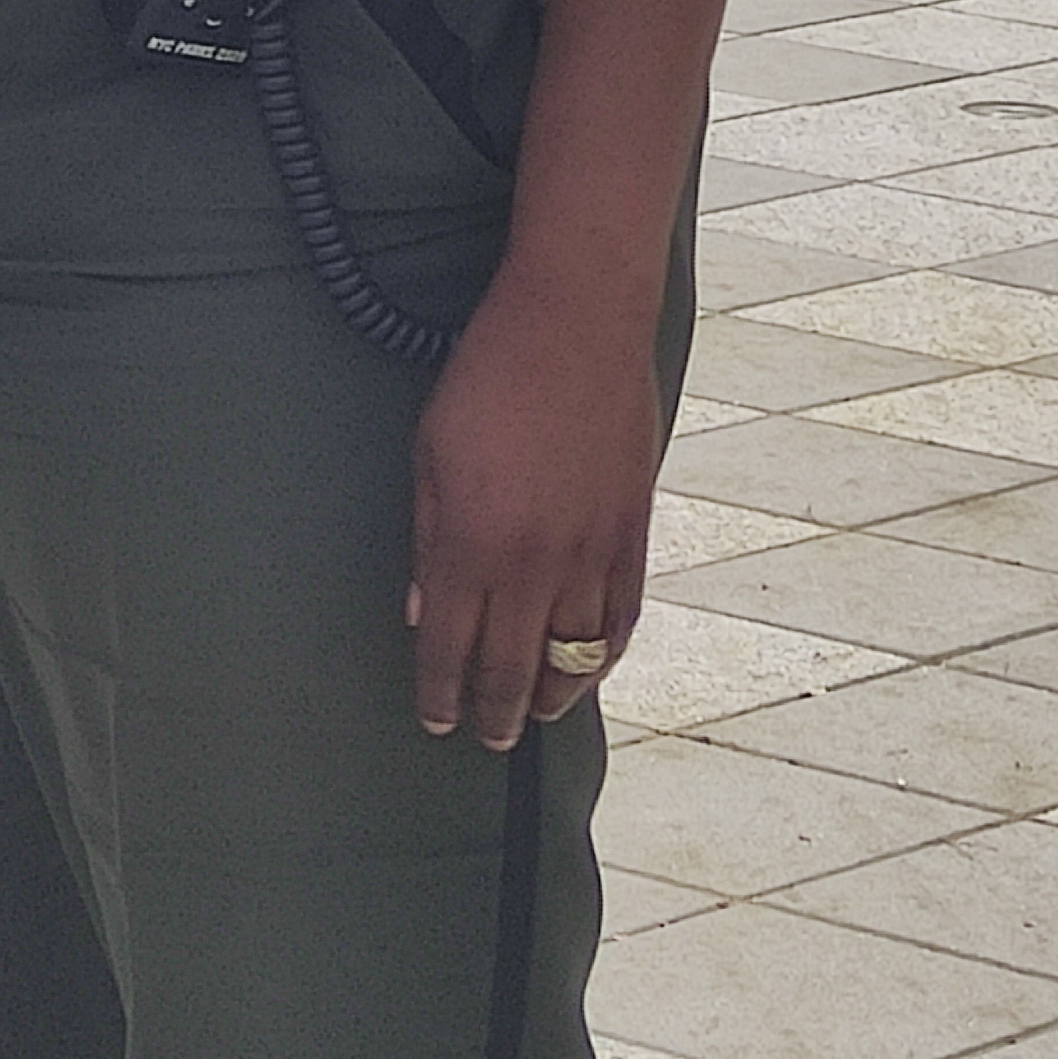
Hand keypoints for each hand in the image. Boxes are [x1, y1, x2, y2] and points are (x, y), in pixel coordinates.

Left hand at [406, 271, 660, 749]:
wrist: (575, 320)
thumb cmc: (489, 372)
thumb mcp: (431, 450)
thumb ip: (428, 539)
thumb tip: (424, 612)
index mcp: (475, 541)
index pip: (453, 646)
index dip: (441, 692)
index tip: (435, 720)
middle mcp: (535, 560)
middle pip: (513, 666)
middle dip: (494, 713)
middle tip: (485, 738)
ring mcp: (591, 550)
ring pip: (575, 655)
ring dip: (552, 695)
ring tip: (533, 715)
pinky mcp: (633, 530)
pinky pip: (622, 616)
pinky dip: (606, 654)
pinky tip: (589, 668)